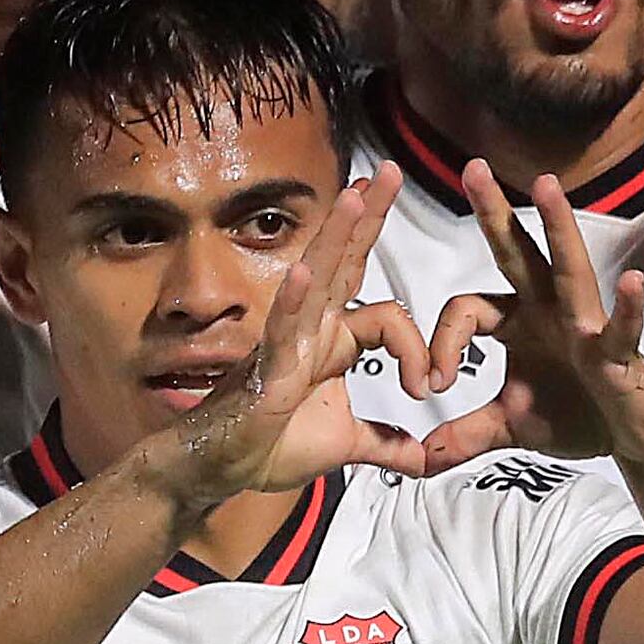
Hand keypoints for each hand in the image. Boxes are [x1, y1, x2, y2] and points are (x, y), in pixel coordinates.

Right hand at [139, 174, 455, 510]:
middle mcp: (309, 330)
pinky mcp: (265, 367)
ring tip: (354, 194)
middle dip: (368, 216)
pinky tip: (302, 271)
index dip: (417, 346)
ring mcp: (286, 342)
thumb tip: (423, 459)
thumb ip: (384, 444)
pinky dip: (292, 300)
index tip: (426, 387)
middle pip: (345, 262)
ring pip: (316, 279)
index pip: (390, 318)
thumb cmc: (266, 449)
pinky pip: (281, 328)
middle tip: (388, 171)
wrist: (217, 472)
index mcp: (330, 342)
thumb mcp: (344, 447)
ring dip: (336, 236)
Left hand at [418, 164, 643, 471]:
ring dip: (558, 227)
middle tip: (470, 168)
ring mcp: (586, 324)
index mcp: (516, 320)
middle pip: (515, 254)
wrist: (632, 434)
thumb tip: (418, 459)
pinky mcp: (618, 350)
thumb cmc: (574, 414)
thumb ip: (461, 436)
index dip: (441, 344)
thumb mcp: (506, 428)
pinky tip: (630, 282)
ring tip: (547, 187)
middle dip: (493, 212)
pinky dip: (625, 308)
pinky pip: (620, 325)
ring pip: (568, 267)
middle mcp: (548, 309)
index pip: (463, 312)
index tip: (433, 385)